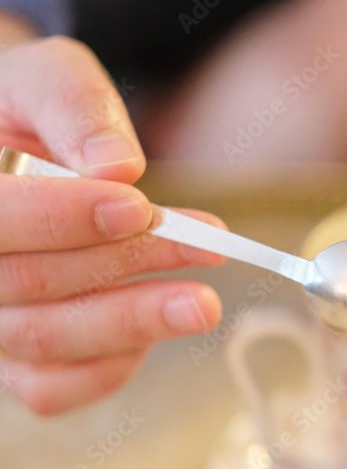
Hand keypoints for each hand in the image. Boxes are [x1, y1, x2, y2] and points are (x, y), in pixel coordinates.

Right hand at [0, 30, 223, 414]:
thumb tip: (118, 166)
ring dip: (133, 322)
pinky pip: (53, 389)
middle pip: (26, 287)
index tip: (139, 207)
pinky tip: (154, 329)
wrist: (19, 146)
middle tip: (206, 248)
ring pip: (45, 343)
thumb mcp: (49, 79)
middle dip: (125, 266)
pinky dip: (110, 366)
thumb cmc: (30, 111)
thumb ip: (75, 108)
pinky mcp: (15, 361)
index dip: (64, 220)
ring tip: (201, 301)